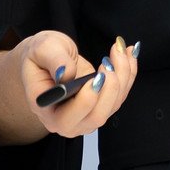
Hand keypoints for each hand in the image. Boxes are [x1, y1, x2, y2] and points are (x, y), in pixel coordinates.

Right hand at [10, 30, 139, 138]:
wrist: (46, 58)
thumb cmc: (39, 56)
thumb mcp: (41, 49)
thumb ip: (53, 60)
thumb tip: (66, 73)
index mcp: (46, 111)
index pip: (67, 118)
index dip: (86, 100)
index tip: (97, 76)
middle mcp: (68, 120)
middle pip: (96, 117)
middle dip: (110, 89)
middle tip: (108, 62)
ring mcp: (87, 115)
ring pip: (113, 105)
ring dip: (123, 75)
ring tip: (119, 48)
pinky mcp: (101, 105)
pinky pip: (121, 94)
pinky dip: (129, 72)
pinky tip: (130, 53)